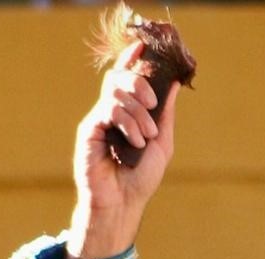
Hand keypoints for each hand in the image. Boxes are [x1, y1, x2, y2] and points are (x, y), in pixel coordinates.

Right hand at [66, 41, 179, 258]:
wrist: (123, 203)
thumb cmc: (141, 178)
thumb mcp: (162, 143)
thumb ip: (166, 114)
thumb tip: (175, 83)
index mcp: (127, 113)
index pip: (126, 78)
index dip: (132, 60)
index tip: (143, 49)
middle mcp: (110, 112)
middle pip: (119, 77)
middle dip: (140, 84)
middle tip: (153, 104)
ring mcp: (98, 119)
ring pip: (115, 93)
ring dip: (138, 111)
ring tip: (146, 135)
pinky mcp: (89, 129)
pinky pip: (108, 110)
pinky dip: (127, 122)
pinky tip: (135, 140)